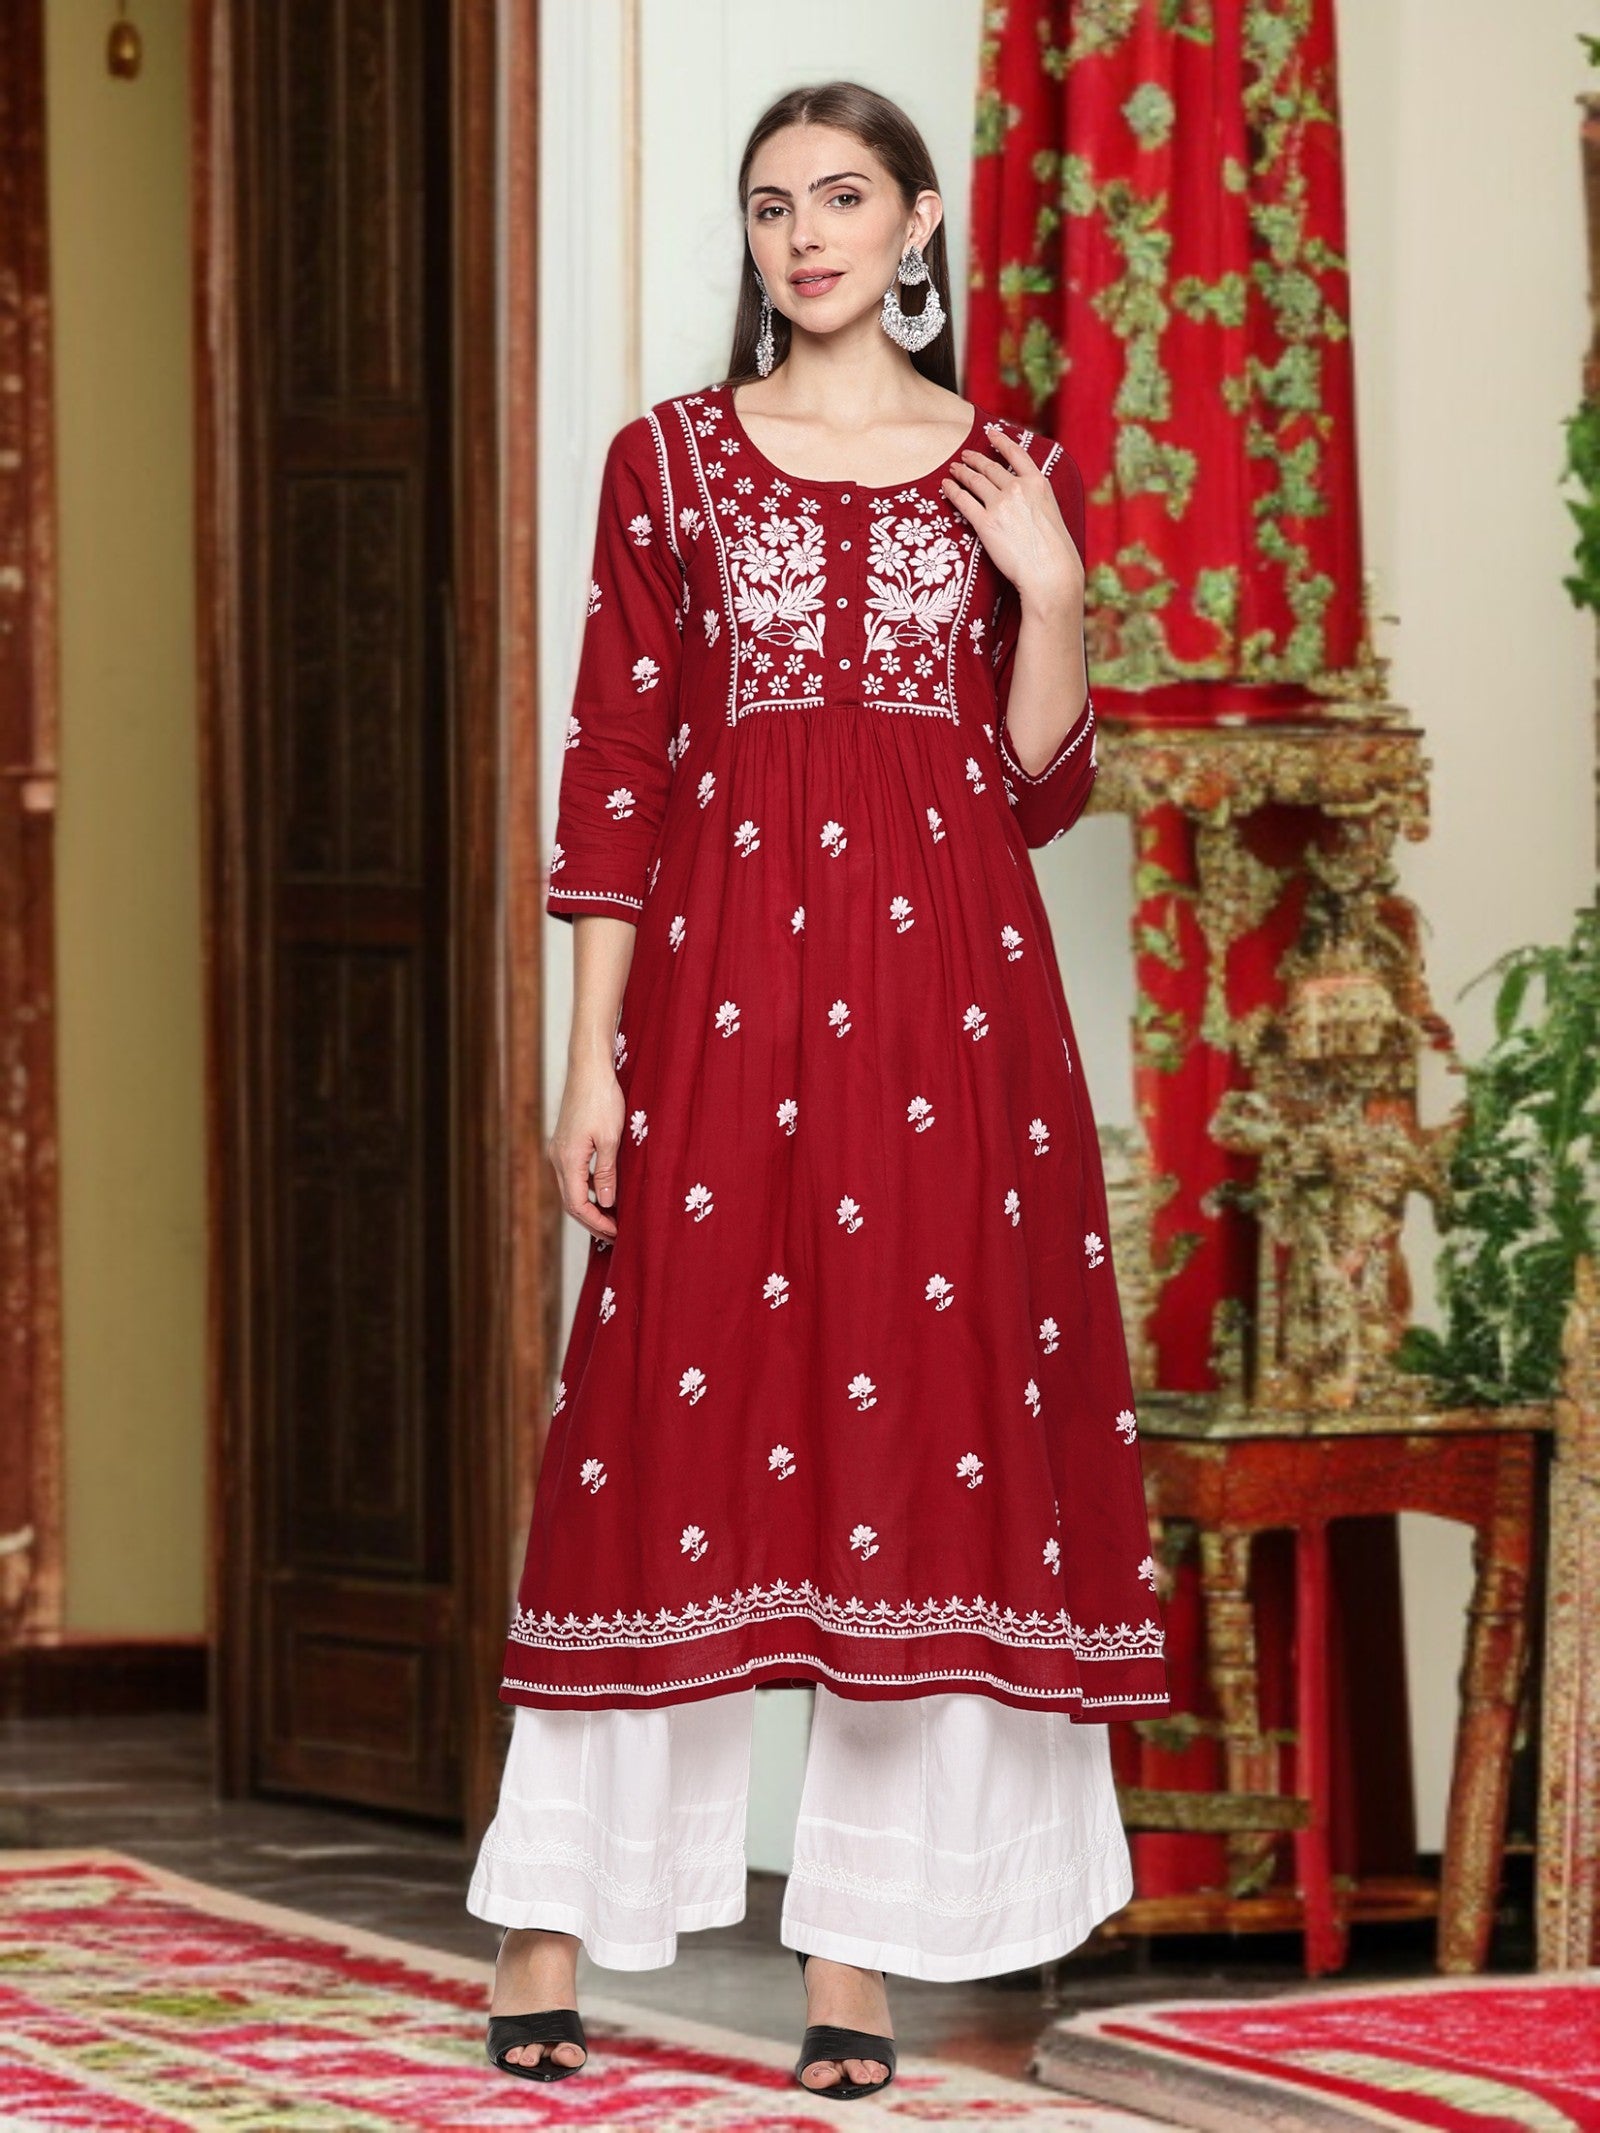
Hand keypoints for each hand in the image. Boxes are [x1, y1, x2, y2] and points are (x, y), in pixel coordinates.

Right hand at [548, 1057, 624, 1240]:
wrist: (589, 1068)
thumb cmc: (602, 1099)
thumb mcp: (611, 1139)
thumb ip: (607, 1174)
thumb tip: (608, 1203)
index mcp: (567, 1160)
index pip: (578, 1205)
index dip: (597, 1222)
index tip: (617, 1232)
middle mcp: (557, 1158)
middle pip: (571, 1202)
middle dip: (592, 1220)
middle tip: (615, 1234)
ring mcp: (558, 1150)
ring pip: (571, 1189)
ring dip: (590, 1207)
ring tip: (611, 1219)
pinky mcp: (564, 1143)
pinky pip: (573, 1175)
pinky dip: (587, 1190)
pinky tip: (604, 1193)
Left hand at [942, 425, 1082, 611]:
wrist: (1050, 572)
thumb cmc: (1055, 552)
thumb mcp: (1053, 514)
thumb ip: (1037, 500)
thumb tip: (1027, 500)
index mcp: (1039, 483)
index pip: (1017, 454)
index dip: (1001, 441)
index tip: (991, 432)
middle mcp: (1018, 488)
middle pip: (991, 468)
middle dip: (975, 459)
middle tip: (965, 455)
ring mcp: (1001, 504)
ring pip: (975, 481)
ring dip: (962, 472)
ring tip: (953, 469)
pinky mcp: (985, 523)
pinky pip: (963, 501)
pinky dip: (952, 491)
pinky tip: (946, 486)